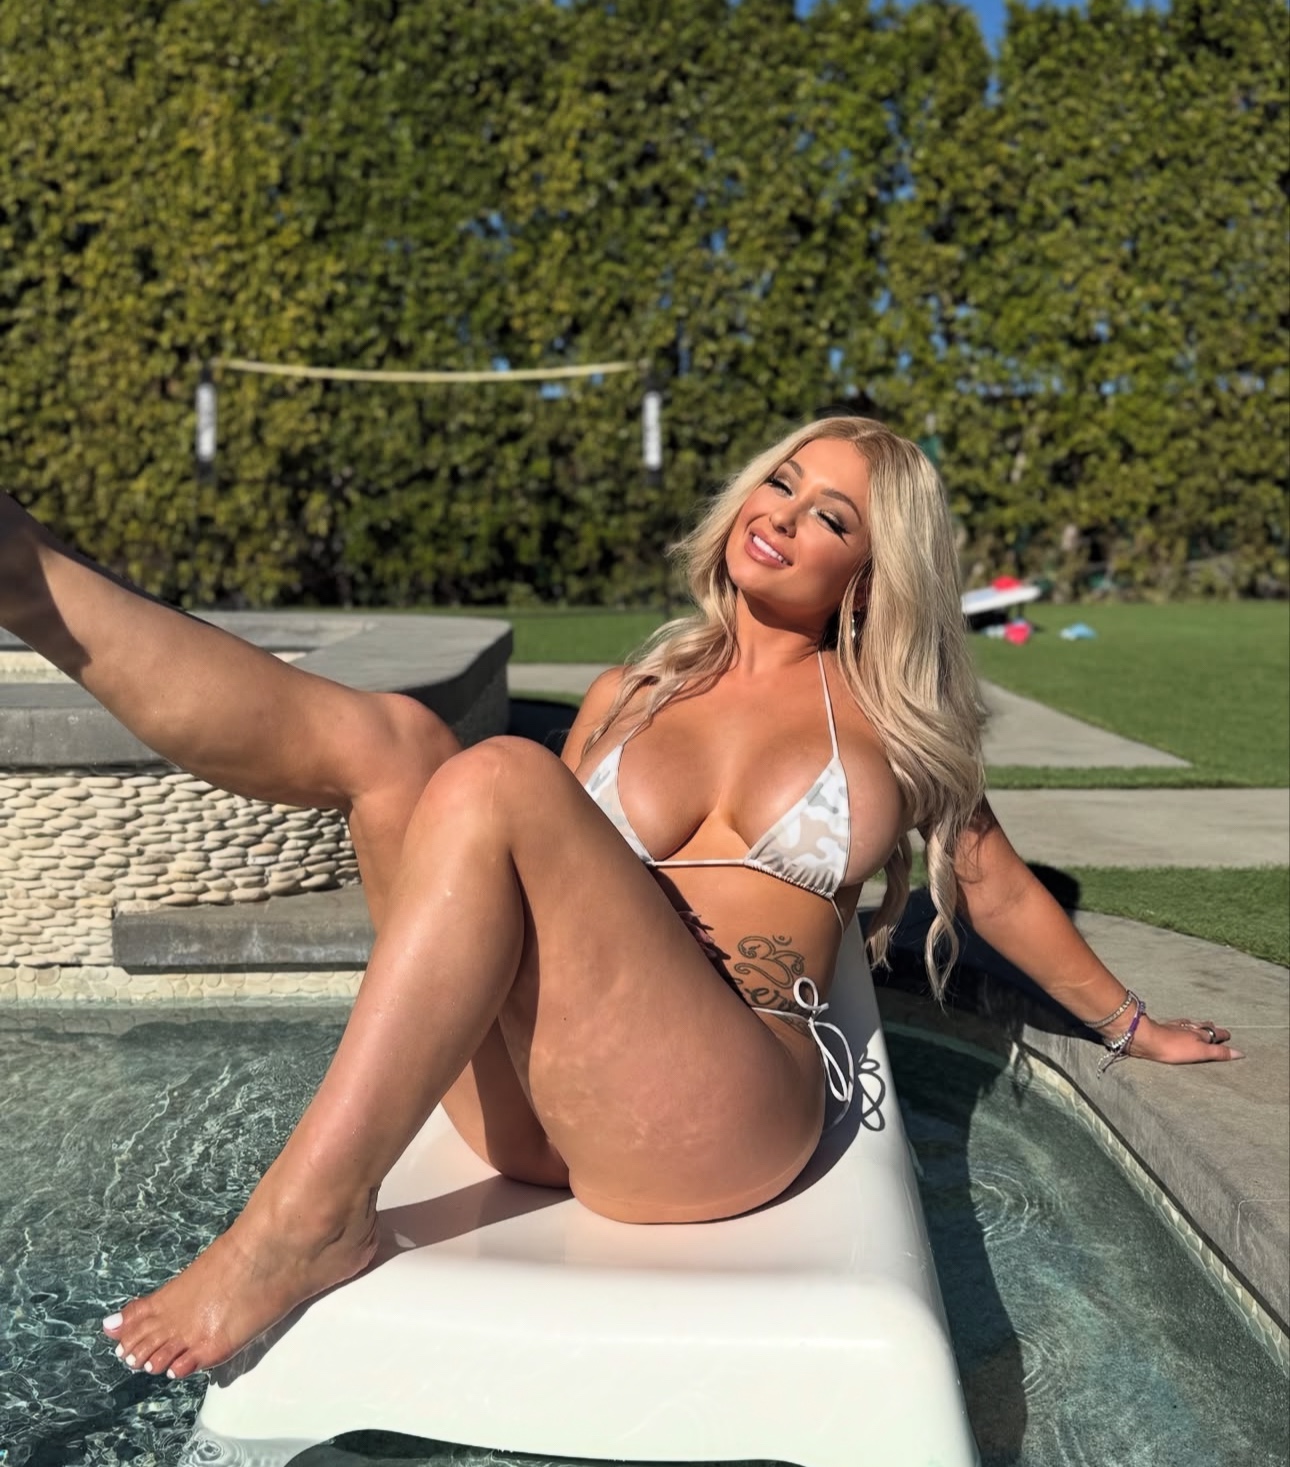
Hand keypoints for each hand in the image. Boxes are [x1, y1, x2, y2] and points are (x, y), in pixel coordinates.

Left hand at [1128, 1014, 1242, 1063]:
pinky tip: (1177, 1024)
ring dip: (1196, 1025)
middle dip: (1211, 1028)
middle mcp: (1189, 1028)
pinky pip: (1176, 1025)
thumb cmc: (1173, 1047)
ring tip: (1201, 1024)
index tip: (1228, 1035)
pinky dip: (1181, 1025)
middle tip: (1216, 1028)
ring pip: (1190, 1024)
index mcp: (1200, 1034)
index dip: (1223, 1035)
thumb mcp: (1200, 1052)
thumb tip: (1240, 1053)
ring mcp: (1175, 1027)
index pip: (1216, 1034)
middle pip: (1203, 1026)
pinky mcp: (1162, 1028)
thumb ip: (1219, 1053)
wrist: (1145, 1038)